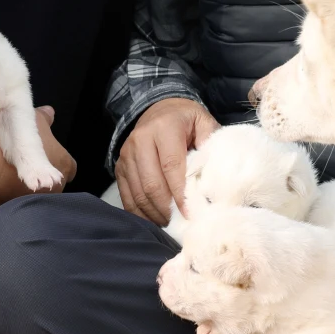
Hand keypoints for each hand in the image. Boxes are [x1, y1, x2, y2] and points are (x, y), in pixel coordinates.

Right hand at [0, 107, 75, 211]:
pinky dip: (5, 198)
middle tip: (25, 164)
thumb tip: (50, 113)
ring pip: (33, 199)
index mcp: (64, 164)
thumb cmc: (17, 136)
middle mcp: (55, 187)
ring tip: (7, 175)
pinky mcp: (12, 209)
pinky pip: (10, 206)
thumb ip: (46, 118)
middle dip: (42, 179)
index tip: (47, 158)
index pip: (70, 169)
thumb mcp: (34, 119)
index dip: (58, 163)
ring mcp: (34, 202)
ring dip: (24, 191)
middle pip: (54, 186)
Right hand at [115, 98, 218, 225]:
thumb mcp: (204, 122)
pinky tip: (155, 220)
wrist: (158, 109)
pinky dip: (140, 213)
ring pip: (138, 193)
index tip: (191, 213)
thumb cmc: (186, 120)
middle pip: (152, 183)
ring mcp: (127, 155)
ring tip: (171, 224)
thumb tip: (214, 178)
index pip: (171, 166)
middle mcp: (140, 140)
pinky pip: (127, 197)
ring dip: (155, 213)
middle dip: (168, 208)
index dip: (180, 193)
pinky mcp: (120, 168)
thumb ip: (211, 144)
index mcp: (164, 128)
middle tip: (182, 223)